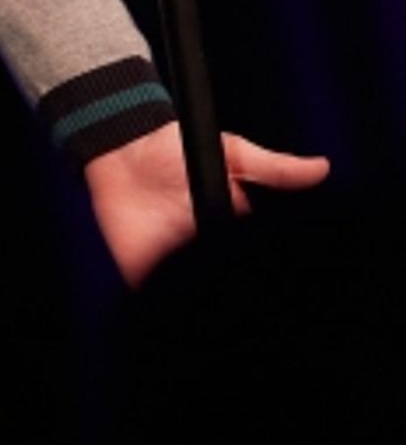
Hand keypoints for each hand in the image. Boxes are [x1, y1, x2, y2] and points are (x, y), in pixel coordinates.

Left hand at [84, 122, 329, 285]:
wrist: (123, 146)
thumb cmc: (174, 147)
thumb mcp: (231, 154)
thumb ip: (274, 168)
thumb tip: (321, 168)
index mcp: (227, 229)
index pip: (242, 255)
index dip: (249, 258)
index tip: (249, 249)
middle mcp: (202, 251)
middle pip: (220, 275)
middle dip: (223, 274)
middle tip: (222, 263)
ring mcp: (173, 263)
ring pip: (194, 291)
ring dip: (198, 291)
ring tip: (202, 279)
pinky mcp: (141, 269)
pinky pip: (155, 295)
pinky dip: (161, 298)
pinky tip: (171, 294)